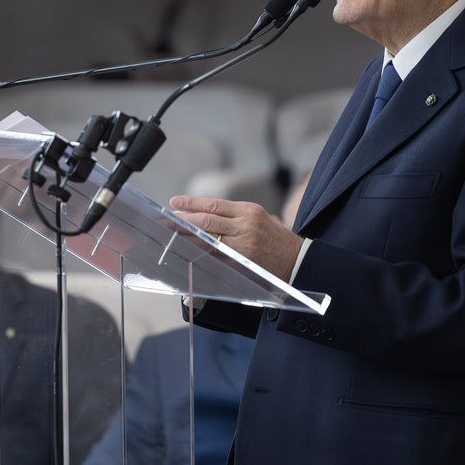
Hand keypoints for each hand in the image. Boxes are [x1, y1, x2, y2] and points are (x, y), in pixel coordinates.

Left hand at [169, 195, 303, 281]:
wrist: (299, 261)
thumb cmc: (278, 240)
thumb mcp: (262, 218)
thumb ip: (237, 216)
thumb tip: (208, 214)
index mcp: (249, 211)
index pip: (213, 204)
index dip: (191, 203)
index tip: (174, 203)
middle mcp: (245, 225)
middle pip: (206, 221)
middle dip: (182, 221)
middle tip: (166, 221)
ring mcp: (243, 245)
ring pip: (207, 240)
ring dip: (186, 238)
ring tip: (171, 236)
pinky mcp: (242, 262)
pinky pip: (216, 258)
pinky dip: (199, 255)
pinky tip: (187, 253)